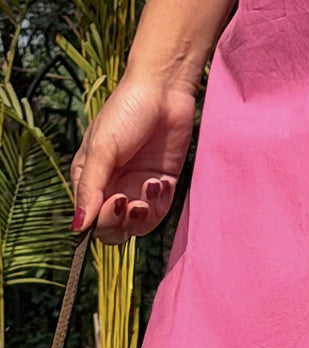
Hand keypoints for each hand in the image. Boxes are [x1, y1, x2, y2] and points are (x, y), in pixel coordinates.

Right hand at [70, 74, 196, 242]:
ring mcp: (136, 188)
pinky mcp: (160, 187)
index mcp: (89, 178)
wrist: (163, 90)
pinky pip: (158, 213)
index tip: (115, 201)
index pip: (90, 220)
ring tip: (150, 186)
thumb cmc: (125, 111)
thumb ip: (90, 188)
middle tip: (131, 202)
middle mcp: (111, 187)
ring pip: (136, 227)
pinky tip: (161, 182)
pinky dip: (160, 204)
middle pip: (112, 230)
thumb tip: (78, 226)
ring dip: (145, 215)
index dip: (102, 221)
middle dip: (122, 222)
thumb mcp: (102, 148)